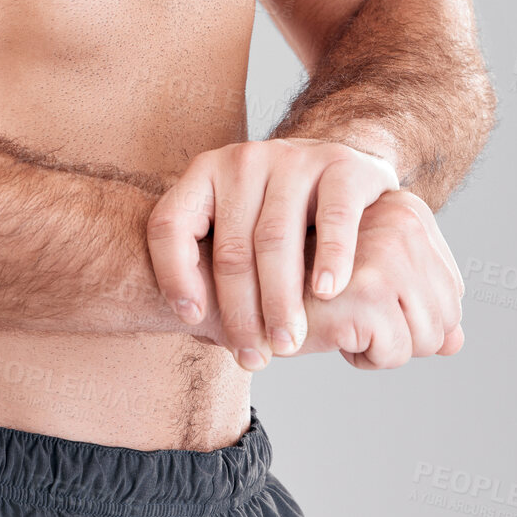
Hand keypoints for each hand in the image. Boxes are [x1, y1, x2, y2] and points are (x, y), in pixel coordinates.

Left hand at [146, 136, 398, 365]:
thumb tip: (196, 325)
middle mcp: (243, 161)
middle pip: (230, 247)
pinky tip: (328, 292)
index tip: (193, 319)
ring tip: (286, 342)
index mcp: (205, 173)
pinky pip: (331, 218)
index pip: (170, 223)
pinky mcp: (341, 165)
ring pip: (275, 238)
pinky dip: (330, 258)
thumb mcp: (240, 228)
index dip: (174, 275)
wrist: (346, 174)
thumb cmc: (283, 218)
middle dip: (240, 311)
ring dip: (280, 299)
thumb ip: (215, 264)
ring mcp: (292, 159)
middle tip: (252, 358)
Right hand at [295, 189, 464, 367]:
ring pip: (428, 337)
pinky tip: (330, 330)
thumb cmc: (307, 284)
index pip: (453, 293)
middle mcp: (403, 219)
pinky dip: (365, 358)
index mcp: (409, 211)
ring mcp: (389, 248)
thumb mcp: (374, 289)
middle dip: (406, 338)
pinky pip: (396, 353)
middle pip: (448, 317)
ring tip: (341, 321)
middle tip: (358, 320)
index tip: (375, 308)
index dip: (419, 321)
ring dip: (383, 348)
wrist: (247, 285)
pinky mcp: (369, 286)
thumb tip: (457, 343)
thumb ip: (419, 305)